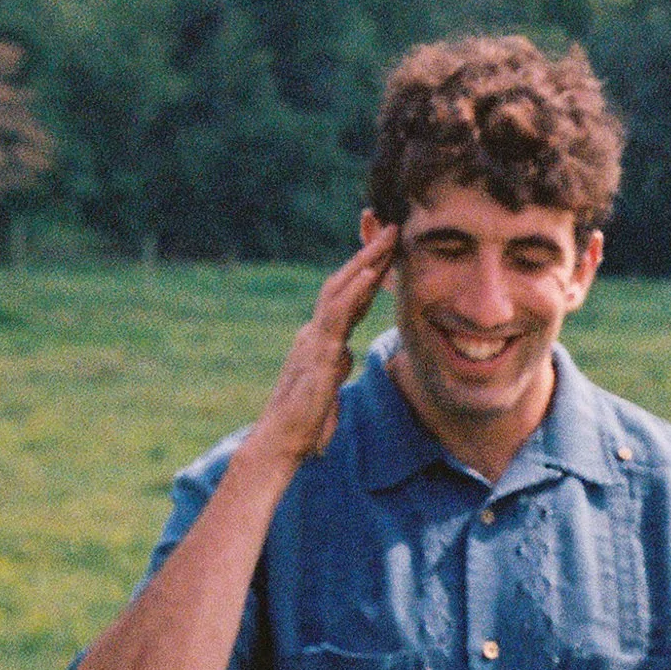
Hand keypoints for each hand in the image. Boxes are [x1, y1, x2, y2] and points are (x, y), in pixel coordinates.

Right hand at [259, 231, 397, 465]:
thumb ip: (335, 367)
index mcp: (318, 340)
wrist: (279, 442)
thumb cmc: (302, 423)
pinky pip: (338, 315)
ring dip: (366, 260)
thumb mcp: (326, 387)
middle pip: (344, 284)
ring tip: (388, 236)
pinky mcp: (319, 353)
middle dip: (368, 255)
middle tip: (391, 227)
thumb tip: (345, 354)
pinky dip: (354, 291)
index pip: (347, 301)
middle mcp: (314, 333)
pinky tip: (371, 273)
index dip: (366, 275)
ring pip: (341, 289)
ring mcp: (316, 340)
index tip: (386, 253)